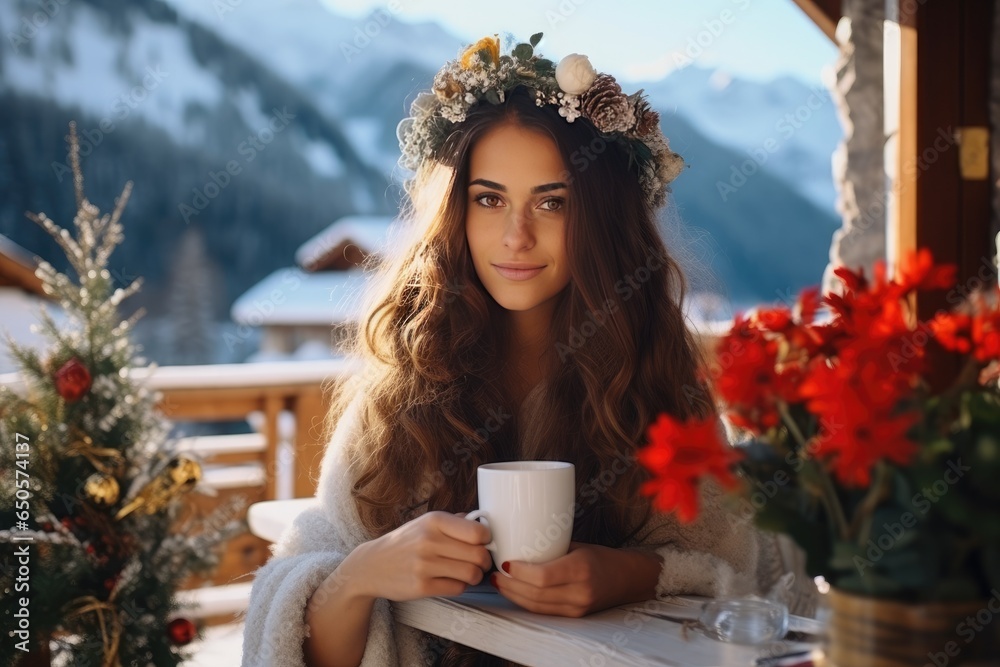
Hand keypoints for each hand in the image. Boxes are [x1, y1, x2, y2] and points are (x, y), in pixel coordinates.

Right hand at [344, 511, 492, 601]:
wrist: (372, 565)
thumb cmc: (406, 542)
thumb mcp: (426, 523)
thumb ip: (455, 521)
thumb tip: (484, 524)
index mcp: (434, 520)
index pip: (478, 532)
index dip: (486, 539)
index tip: (482, 542)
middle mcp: (429, 541)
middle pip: (479, 555)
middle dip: (484, 560)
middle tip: (479, 561)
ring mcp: (425, 565)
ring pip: (471, 573)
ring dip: (475, 576)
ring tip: (468, 572)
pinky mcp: (422, 587)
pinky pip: (457, 588)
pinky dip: (460, 586)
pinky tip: (452, 580)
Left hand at [492, 542, 660, 616]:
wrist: (628, 578)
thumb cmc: (601, 557)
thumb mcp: (577, 546)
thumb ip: (551, 547)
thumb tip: (518, 539)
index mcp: (580, 568)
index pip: (543, 577)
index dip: (519, 573)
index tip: (504, 563)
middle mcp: (579, 591)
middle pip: (536, 594)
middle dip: (510, 586)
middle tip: (494, 574)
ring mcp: (578, 607)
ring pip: (537, 606)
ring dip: (514, 596)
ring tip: (499, 584)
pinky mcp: (575, 615)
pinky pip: (544, 611)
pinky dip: (526, 602)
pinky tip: (515, 593)